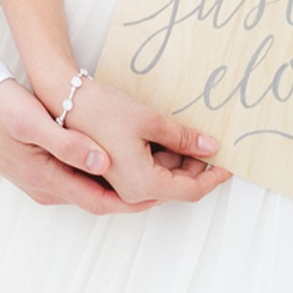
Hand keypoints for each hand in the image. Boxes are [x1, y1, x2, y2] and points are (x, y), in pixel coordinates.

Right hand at [0, 78, 152, 214]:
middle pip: (101, 199)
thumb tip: (103, 163)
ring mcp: (44, 180)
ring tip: (152, 167)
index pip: (102, 201)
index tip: (167, 194)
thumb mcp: (33, 122)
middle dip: (136, 195)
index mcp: (48, 181)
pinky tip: (117, 156)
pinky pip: (82, 178)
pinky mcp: (42, 167)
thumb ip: (68, 144)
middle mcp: (48, 188)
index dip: (137, 201)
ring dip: (123, 184)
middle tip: (169, 181)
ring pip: (93, 190)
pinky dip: (106, 173)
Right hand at [68, 76, 230, 205]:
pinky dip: (162, 159)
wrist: (64, 100)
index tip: (228, 165)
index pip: (190, 190)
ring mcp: (121, 184)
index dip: (212, 178)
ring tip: (191, 136)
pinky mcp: (115, 173)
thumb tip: (210, 147)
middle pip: (176, 187)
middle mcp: (131, 191)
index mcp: (142, 184)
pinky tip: (168, 137)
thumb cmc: (102, 109)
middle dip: (197, 167)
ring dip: (180, 161)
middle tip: (211, 144)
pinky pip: (147, 173)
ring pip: (162, 179)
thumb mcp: (150, 120)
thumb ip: (182, 138)